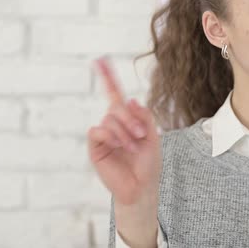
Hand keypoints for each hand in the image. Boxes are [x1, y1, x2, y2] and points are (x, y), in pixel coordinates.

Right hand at [88, 56, 161, 205]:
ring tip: (133, 146)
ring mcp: (104, 135)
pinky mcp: (95, 147)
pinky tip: (120, 145)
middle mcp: (113, 123)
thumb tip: (131, 99)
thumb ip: (144, 116)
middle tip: (141, 134)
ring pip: (109, 118)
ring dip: (124, 131)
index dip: (108, 77)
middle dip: (130, 118)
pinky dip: (110, 135)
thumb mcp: (153, 136)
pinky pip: (97, 131)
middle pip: (116, 106)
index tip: (100, 60)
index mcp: (128, 119)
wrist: (141, 187)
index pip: (115, 94)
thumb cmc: (148, 163)